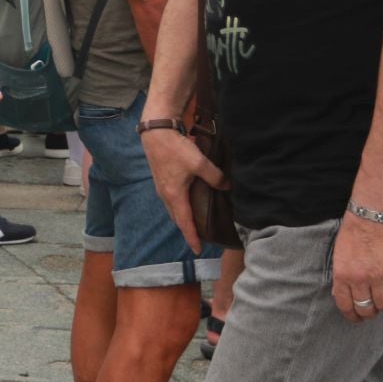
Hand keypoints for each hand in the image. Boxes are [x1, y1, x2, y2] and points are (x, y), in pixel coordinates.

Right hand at [141, 126, 227, 251]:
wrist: (156, 131)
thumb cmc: (175, 149)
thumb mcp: (199, 163)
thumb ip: (214, 176)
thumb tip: (226, 186)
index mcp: (175, 196)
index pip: (185, 223)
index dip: (192, 237)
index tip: (198, 250)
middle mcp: (165, 195)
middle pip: (177, 218)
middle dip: (187, 229)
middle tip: (199, 238)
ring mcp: (161, 187)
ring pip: (173, 209)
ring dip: (182, 217)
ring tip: (194, 221)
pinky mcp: (161, 178)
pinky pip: (171, 199)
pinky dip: (179, 206)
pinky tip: (187, 200)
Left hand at [331, 214, 382, 322]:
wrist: (372, 216)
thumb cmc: (353, 233)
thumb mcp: (338, 256)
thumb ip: (341, 276)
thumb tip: (341, 294)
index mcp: (342, 275)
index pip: (346, 306)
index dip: (352, 316)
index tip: (356, 318)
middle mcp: (360, 279)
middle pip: (366, 309)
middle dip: (368, 313)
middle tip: (372, 310)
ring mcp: (380, 277)